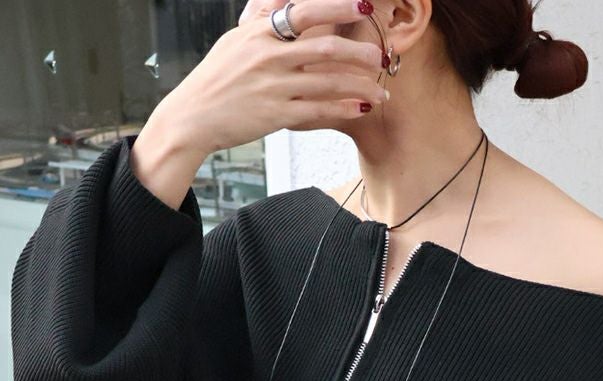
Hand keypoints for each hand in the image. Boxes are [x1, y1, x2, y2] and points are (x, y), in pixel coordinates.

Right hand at [153, 0, 387, 156]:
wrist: (193, 116)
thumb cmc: (215, 80)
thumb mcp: (235, 41)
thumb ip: (262, 23)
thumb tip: (281, 4)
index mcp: (260, 32)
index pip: (306, 12)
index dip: (338, 7)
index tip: (362, 7)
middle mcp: (269, 57)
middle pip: (326, 48)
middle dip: (359, 52)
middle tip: (380, 56)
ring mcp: (273, 87)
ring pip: (328, 82)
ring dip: (359, 85)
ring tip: (379, 89)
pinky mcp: (276, 116)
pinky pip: (319, 111)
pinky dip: (343, 109)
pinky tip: (359, 108)